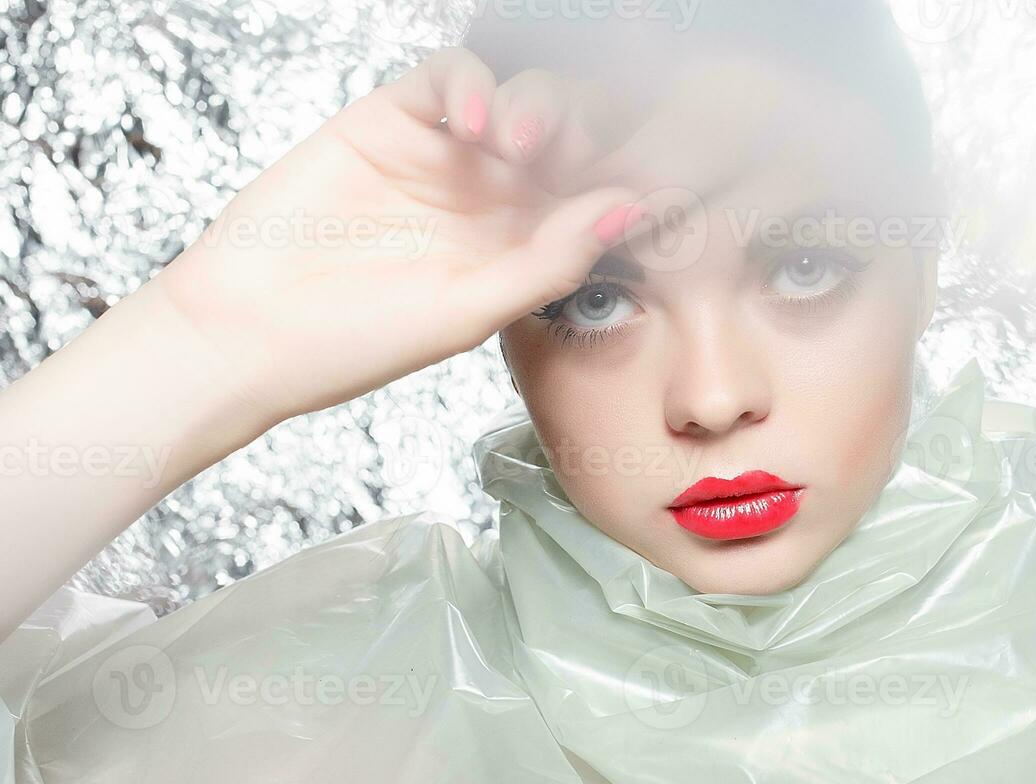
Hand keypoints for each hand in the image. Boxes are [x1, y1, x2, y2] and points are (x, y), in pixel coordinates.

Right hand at [151, 46, 641, 429]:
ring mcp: (449, 156)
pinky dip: (475, 85)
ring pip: (524, 98)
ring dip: (542, 108)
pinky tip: (474, 126)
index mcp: (527, 250)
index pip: (600, 201)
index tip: (673, 179)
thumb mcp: (471, 310)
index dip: (636, 183)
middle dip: (598, 135)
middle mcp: (497, 199)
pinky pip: (452, 76)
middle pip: (575, 141)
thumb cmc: (357, 342)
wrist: (249, 330)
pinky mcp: (393, 119)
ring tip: (519, 148)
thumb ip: (552, 259)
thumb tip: (631, 206)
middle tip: (594, 149)